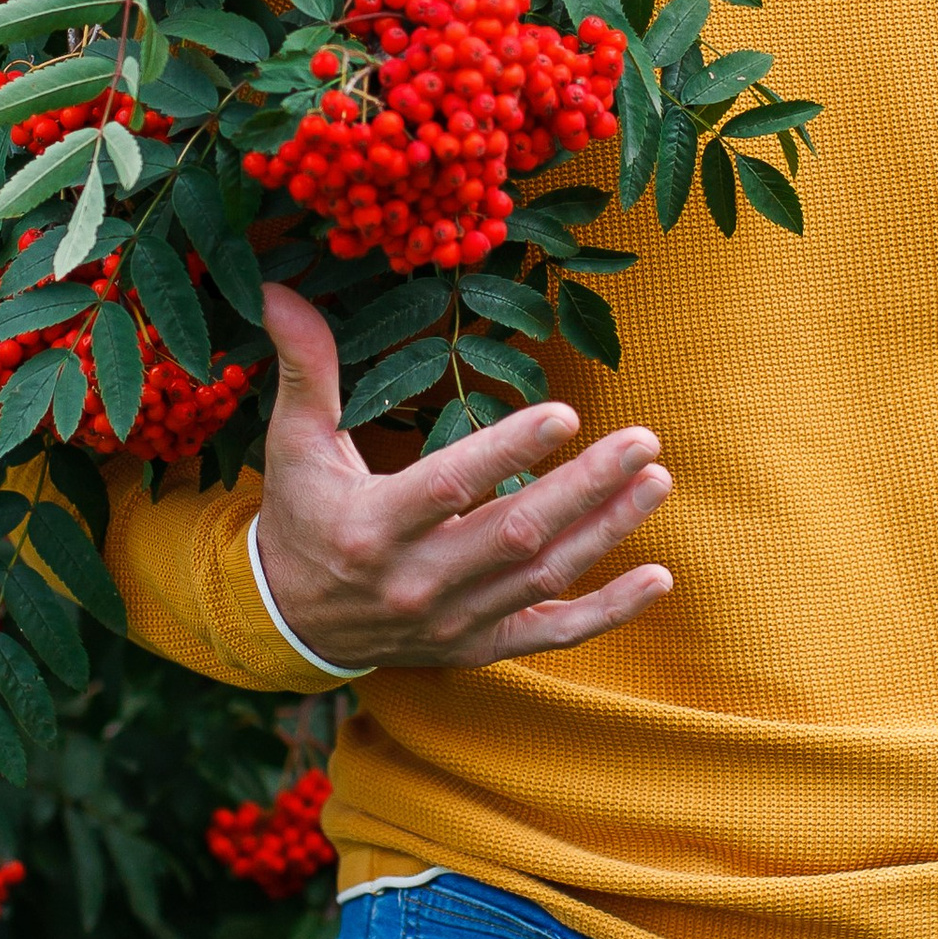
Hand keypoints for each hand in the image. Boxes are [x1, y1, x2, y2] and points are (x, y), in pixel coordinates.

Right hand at [251, 283, 674, 673]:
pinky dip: (608, 613)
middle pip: (515, 532)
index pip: (450, 485)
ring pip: (543, 577)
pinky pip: (552, 635)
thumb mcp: (293, 442)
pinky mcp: (477, 647)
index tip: (564, 411)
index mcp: (372, 526)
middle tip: (643, 440)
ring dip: (607, 530)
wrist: (290, 621)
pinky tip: (658, 579)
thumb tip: (279, 292)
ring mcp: (452, 620)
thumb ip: (304, 368)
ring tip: (656, 479)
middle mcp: (416, 580)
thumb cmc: (303, 514)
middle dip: (585, 486)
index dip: (508, 451)